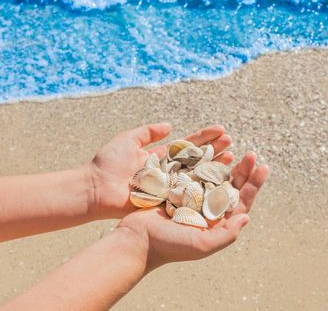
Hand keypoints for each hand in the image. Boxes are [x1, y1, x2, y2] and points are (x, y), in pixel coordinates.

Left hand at [85, 124, 232, 218]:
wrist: (95, 189)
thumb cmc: (107, 164)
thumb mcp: (127, 140)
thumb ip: (147, 133)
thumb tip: (169, 126)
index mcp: (161, 156)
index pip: (189, 144)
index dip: (206, 136)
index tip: (222, 129)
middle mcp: (169, 171)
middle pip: (198, 159)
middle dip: (215, 150)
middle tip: (232, 143)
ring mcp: (169, 187)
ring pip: (197, 175)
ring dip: (215, 167)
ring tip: (232, 159)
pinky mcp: (166, 201)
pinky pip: (188, 193)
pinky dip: (204, 187)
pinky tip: (220, 181)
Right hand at [117, 152, 268, 270]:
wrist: (136, 240)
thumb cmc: (169, 246)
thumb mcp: (201, 245)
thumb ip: (226, 234)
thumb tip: (246, 217)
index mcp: (216, 223)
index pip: (240, 202)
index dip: (253, 185)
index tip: (263, 167)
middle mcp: (207, 210)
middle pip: (231, 187)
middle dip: (243, 171)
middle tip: (251, 154)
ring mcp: (192, 198)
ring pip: (214, 176)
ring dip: (225, 163)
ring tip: (234, 148)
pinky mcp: (177, 188)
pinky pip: (194, 171)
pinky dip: (203, 161)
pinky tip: (210, 150)